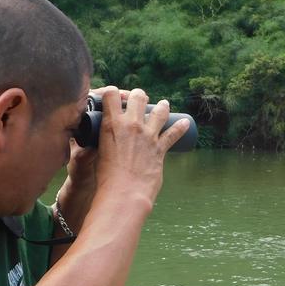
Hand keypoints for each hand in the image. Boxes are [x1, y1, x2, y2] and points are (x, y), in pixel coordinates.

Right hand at [94, 86, 189, 208]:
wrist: (123, 193)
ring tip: (164, 105)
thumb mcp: (99, 153)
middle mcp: (131, 124)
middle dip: (138, 96)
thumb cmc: (106, 178)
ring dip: (162, 107)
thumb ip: (104, 144)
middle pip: (138, 97)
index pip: (111, 93)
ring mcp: (147, 135)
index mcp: (111, 124)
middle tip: (139, 101)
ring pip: (160, 111)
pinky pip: (174, 133)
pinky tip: (185, 122)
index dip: (113, 92)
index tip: (116, 97)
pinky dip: (181, 127)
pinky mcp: (160, 148)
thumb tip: (108, 142)